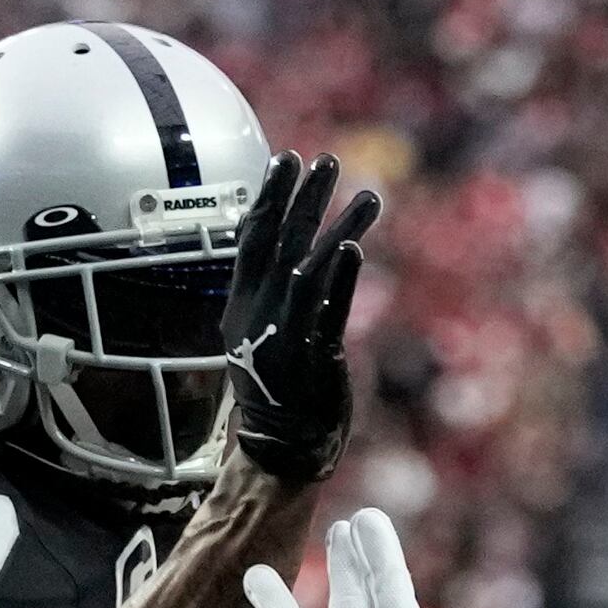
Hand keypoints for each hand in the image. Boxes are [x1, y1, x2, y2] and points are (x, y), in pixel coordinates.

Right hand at [219, 151, 378, 482]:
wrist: (282, 447)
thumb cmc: (278, 388)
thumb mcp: (261, 334)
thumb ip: (272, 291)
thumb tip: (291, 248)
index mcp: (241, 307)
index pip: (252, 241)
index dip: (269, 198)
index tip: (285, 160)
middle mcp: (258, 317)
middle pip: (280, 245)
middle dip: (302, 199)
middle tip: (324, 160)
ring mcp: (284, 336)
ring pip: (308, 269)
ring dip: (335, 227)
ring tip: (367, 194)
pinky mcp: (314, 356)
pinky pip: (327, 310)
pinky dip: (339, 277)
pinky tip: (352, 245)